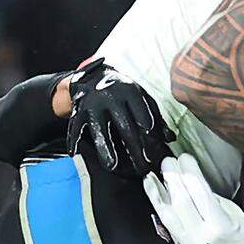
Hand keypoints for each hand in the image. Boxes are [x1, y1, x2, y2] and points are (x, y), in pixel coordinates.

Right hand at [65, 59, 171, 175]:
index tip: (155, 149)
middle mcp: (110, 96)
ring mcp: (93, 104)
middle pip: (124, 125)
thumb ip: (156, 116)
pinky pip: (75, 126)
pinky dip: (73, 140)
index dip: (149, 130)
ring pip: (100, 128)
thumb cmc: (122, 92)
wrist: (93, 76)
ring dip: (106, 147)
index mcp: (129, 91)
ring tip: (112, 165)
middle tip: (142, 167)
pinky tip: (75, 153)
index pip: (141, 113)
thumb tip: (170, 138)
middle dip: (134, 148)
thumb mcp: (141, 97)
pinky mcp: (78, 110)